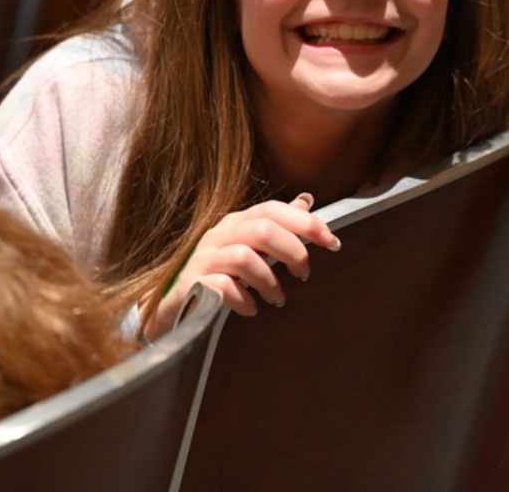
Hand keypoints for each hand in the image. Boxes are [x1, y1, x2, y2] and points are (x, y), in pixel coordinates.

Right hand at [148, 193, 340, 339]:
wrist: (176, 305)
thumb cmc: (221, 273)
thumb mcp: (250, 245)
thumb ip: (277, 224)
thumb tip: (307, 200)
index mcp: (236, 222)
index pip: (272, 210)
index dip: (306, 223)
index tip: (332, 242)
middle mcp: (218, 235)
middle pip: (262, 230)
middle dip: (293, 252)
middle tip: (304, 275)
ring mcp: (202, 259)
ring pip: (244, 258)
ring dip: (269, 281)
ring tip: (278, 299)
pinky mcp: (192, 284)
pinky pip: (223, 287)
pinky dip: (243, 300)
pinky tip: (251, 308)